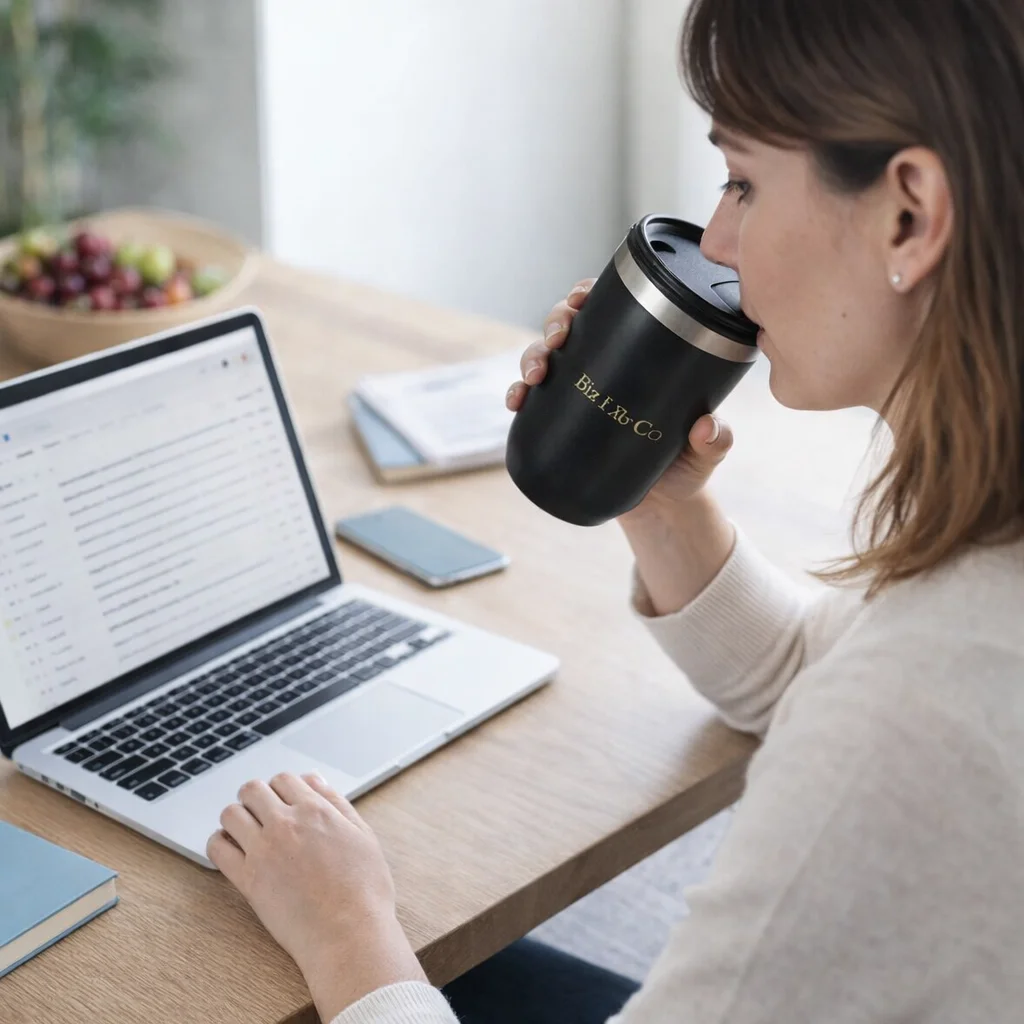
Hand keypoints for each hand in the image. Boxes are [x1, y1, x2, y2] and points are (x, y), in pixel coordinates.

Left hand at [208, 772, 426, 1020]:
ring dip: (236, 817)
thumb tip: (315, 782)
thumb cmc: (363, 890)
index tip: (283, 800)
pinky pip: (217, 849)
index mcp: (315, 810)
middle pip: (252, 790)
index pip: (284, 779)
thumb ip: (337, 803)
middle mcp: (285, 824)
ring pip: (231, 814)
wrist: (348, 933)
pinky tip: (232, 850)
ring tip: (245, 830)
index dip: (282, 788)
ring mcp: (263, 851)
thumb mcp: (363, 835)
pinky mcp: (248, 880)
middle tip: (262, 813)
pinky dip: (219, 843)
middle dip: (256, 797)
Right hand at [506, 279, 733, 521]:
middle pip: (570, 326)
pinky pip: (530, 401)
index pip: (611, 310)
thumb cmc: (685, 468)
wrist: (658, 508)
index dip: (588, 294)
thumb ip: (716, 441)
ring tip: (534, 375)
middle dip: (555, 322)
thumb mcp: (705, 453)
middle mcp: (602, 368)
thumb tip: (706, 427)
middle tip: (557, 339)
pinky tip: (516, 401)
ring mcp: (576, 393)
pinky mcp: (558, 423)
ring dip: (531, 356)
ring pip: (544, 358)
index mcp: (638, 356)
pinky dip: (517, 394)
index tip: (581, 297)